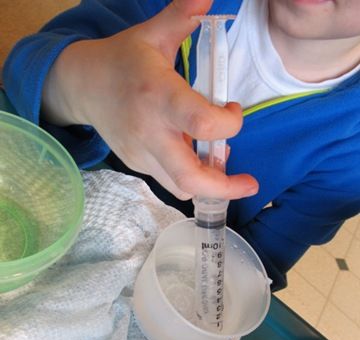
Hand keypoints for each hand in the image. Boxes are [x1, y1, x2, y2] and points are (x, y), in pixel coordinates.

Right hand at [42, 0, 258, 199]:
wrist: (83, 86)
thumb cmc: (123, 60)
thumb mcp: (153, 35)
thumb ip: (183, 16)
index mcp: (158, 96)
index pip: (202, 124)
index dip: (230, 124)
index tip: (233, 110)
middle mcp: (149, 132)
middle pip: (190, 178)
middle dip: (225, 187)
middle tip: (249, 183)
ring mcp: (141, 154)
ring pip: (181, 186)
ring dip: (208, 181)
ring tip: (217, 160)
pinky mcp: (137, 165)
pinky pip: (170, 179)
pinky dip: (189, 174)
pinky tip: (191, 153)